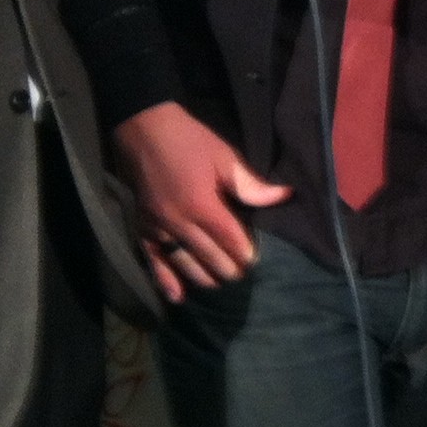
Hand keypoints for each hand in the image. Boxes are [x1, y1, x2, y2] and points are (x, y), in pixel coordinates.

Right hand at [111, 101, 290, 301]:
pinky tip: (178, 297)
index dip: (245, 253)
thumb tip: (284, 196)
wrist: (144, 129)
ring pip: (184, 263)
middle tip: (242, 274)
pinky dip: (166, 281)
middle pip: (209, 257)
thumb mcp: (224, 157)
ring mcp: (158, 228)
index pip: (230, 240)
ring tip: (220, 282)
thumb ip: (250, 184)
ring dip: (204, 276)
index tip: (255, 261)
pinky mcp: (142, 228)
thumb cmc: (189, 141)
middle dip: (228, 268)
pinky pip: (153, 261)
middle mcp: (179, 223)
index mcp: (203, 205)